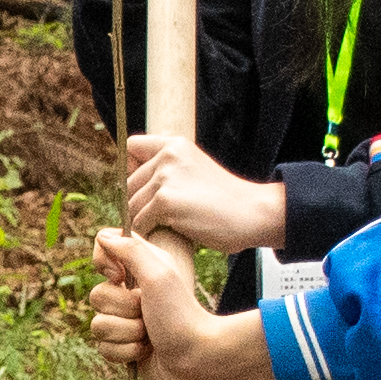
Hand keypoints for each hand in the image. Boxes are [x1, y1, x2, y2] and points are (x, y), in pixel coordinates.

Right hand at [91, 227, 272, 379]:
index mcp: (139, 269)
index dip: (103, 263)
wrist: (197, 359)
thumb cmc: (181, 315)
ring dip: (127, 333)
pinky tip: (146, 351)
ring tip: (149, 335)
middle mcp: (129, 293)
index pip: (102, 251)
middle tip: (147, 312)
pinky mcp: (123, 346)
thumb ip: (132, 250)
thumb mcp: (159, 273)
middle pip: (96, 296)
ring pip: (97, 326)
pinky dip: (126, 352)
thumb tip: (105, 237)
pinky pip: (103, 348)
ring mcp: (125, 321)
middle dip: (123, 310)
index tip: (120, 276)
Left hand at [121, 133, 289, 255]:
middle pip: (127, 183)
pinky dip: (149, 233)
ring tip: (165, 227)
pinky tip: (167, 234)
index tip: (143, 187)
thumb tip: (133, 181)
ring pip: (131, 205)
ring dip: (143, 221)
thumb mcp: (195, 169)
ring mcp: (165, 177)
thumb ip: (170, 168)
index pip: (131, 147)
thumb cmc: (225, 200)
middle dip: (138, 203)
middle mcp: (168, 155)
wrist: (253, 213)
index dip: (131, 168)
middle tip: (158, 218)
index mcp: (175, 144)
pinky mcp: (165, 201)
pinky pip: (139, 222)